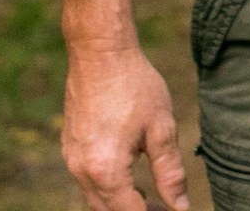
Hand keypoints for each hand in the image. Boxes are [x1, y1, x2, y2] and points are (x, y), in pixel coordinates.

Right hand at [60, 44, 186, 210]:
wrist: (100, 54)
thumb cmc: (135, 87)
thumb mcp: (161, 128)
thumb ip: (170, 172)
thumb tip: (181, 205)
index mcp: (105, 170)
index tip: (170, 210)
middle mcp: (81, 171)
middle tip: (162, 206)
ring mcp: (70, 160)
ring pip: (94, 198)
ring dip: (119, 202)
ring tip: (148, 194)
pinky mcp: (69, 148)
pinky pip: (86, 180)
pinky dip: (106, 186)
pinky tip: (129, 172)